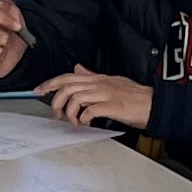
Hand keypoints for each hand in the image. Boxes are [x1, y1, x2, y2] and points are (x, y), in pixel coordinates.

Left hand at [39, 70, 154, 131]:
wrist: (154, 104)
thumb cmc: (134, 96)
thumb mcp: (111, 81)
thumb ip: (92, 75)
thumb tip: (78, 68)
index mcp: (97, 78)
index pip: (68, 77)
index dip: (50, 83)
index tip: (38, 91)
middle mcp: (99, 84)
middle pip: (67, 86)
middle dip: (55, 100)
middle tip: (56, 114)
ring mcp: (106, 94)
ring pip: (76, 98)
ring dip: (69, 112)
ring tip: (73, 122)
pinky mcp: (113, 106)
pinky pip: (90, 110)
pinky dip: (83, 118)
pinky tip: (85, 123)